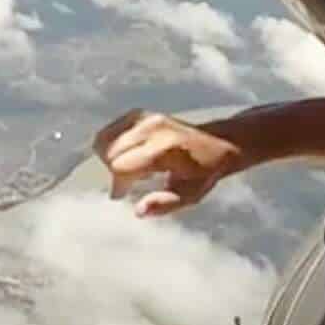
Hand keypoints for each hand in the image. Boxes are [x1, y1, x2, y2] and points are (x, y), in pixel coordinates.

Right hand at [92, 110, 246, 217]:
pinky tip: (128, 155)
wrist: (218, 143)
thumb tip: (138, 211)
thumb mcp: (190, 195)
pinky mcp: (141, 113)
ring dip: (110, 157)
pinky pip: (111, 129)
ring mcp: (145, 118)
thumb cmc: (204, 172)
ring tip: (130, 169)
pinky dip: (112, 144)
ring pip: (105, 139)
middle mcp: (152, 128)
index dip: (118, 184)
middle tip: (129, 183)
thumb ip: (164, 204)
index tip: (123, 194)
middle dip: (113, 172)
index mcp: (164, 149)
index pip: (121, 166)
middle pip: (110, 152)